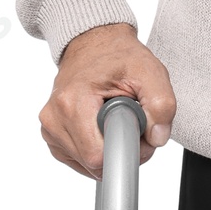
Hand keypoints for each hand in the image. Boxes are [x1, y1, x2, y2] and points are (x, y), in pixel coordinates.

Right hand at [40, 23, 175, 177]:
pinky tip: (100, 127)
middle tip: (130, 123)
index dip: (125, 152)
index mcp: (73, 102)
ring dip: (107, 150)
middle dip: (119, 150)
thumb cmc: (118, 56)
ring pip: (86, 165)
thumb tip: (157, 138)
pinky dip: (95, 149)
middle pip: (93, 164)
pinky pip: (78, 160)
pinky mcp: (51, 136)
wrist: (92, 44)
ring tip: (113, 120)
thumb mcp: (150, 72)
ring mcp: (49, 128)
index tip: (137, 135)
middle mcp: (54, 117)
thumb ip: (161, 105)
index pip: (97, 156)